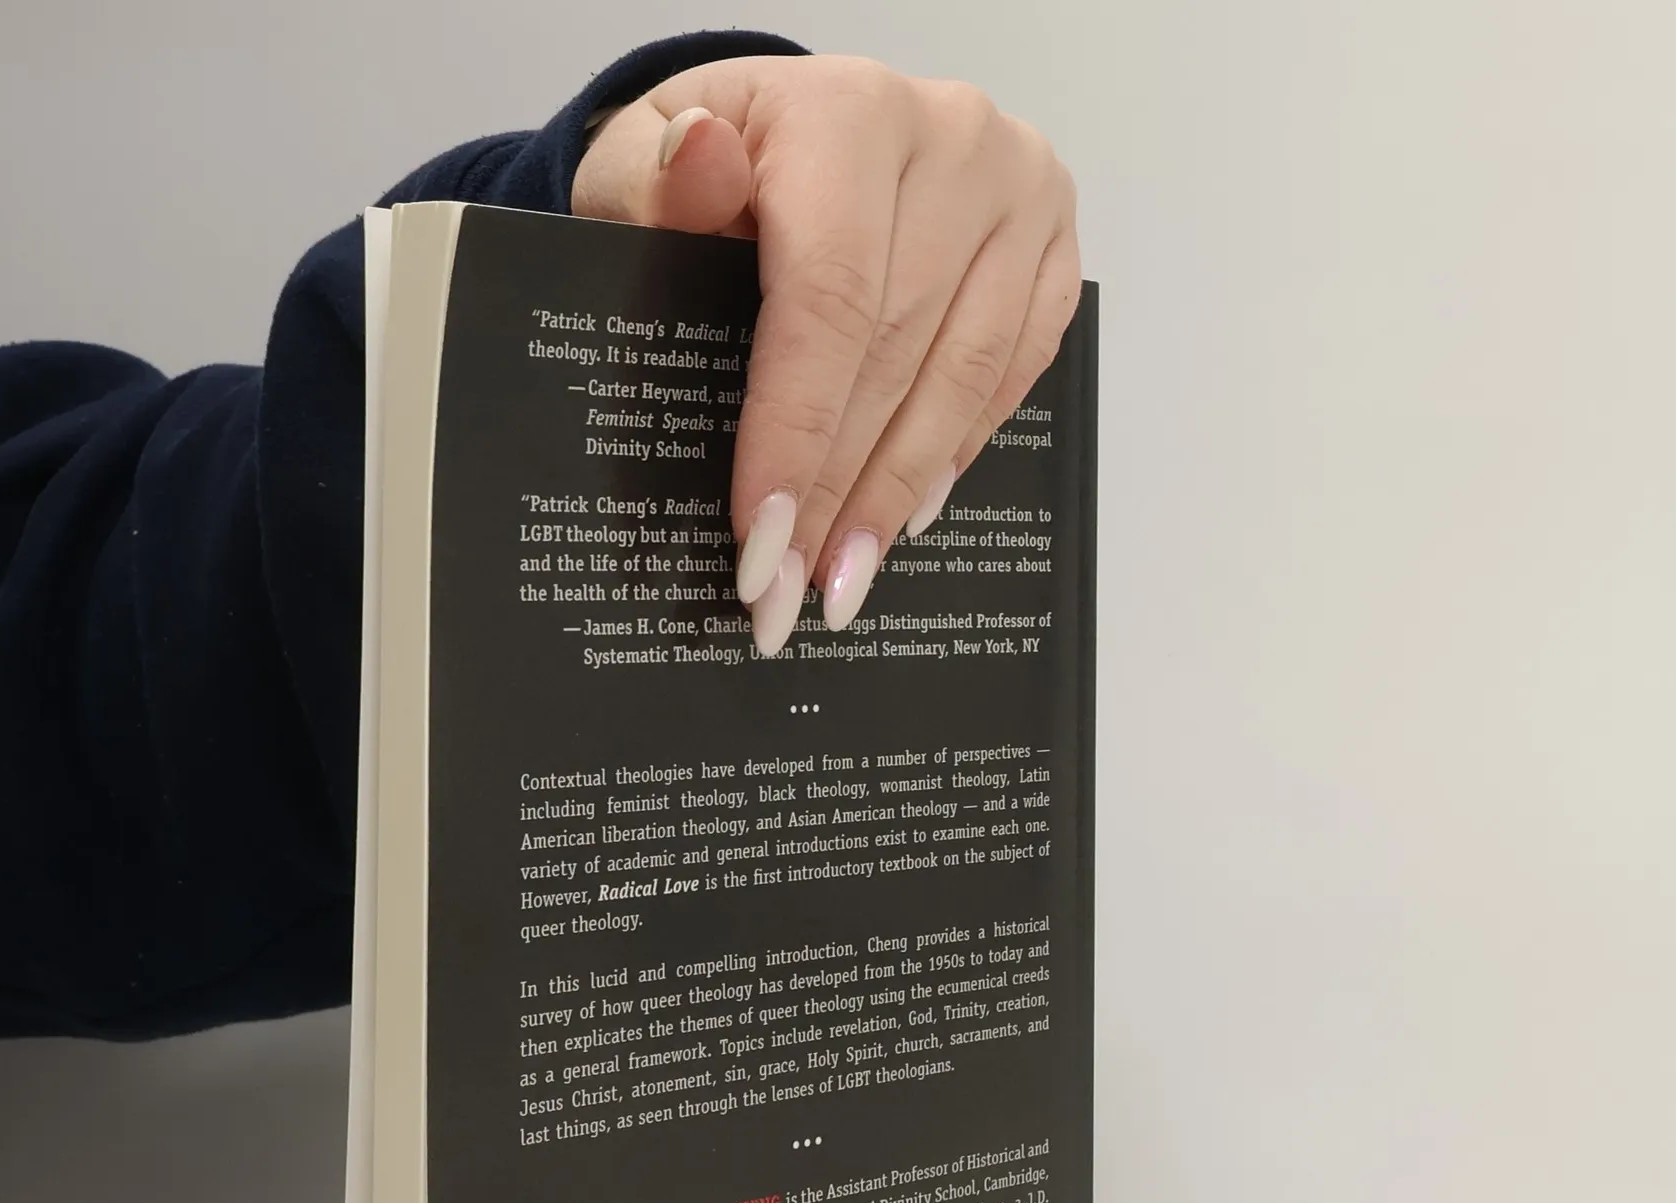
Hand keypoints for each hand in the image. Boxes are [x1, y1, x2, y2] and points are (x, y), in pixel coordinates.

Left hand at [572, 54, 1079, 654]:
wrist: (789, 128)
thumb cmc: (706, 162)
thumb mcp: (639, 161)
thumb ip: (652, 180)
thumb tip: (696, 161)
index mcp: (849, 113)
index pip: (829, 300)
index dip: (795, 434)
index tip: (758, 544)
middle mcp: (954, 141)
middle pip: (895, 355)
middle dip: (832, 495)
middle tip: (782, 598)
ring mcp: (1019, 194)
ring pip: (963, 376)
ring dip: (896, 495)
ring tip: (840, 586)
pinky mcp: (1053, 245)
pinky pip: (1013, 372)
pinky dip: (957, 451)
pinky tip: (903, 517)